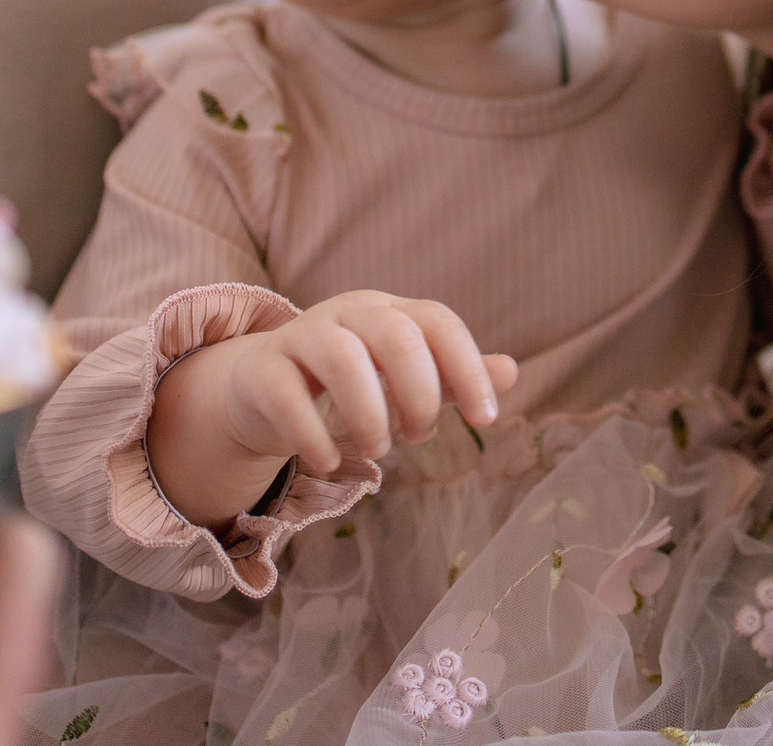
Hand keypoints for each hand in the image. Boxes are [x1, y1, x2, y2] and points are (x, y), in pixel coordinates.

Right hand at [149, 290, 518, 526]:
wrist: (261, 388)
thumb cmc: (348, 383)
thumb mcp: (404, 379)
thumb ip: (454, 377)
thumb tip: (511, 371)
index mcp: (389, 312)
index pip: (438, 322)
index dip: (469, 368)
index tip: (486, 419)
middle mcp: (347, 314)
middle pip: (395, 336)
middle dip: (419, 394)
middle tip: (418, 436)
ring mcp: (300, 336)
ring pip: (342, 358)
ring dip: (369, 413)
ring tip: (378, 449)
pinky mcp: (261, 370)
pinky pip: (287, 395)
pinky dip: (312, 435)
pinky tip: (327, 460)